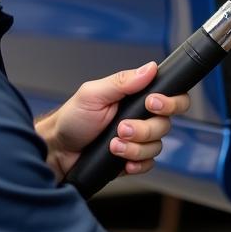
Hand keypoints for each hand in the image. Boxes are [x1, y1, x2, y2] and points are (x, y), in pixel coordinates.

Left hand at [37, 62, 190, 180]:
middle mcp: (141, 118)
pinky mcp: (133, 159)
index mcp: (136, 98)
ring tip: (112, 145)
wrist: (58, 150)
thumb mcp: (93, 94)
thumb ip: (122, 82)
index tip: (151, 104)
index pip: (172, 97)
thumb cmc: (72, 118)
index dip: (170, 102)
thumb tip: (149, 68)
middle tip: (121, 128)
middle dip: (144, 130)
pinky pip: (148, 164)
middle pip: (165, 125)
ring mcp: (138, 140)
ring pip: (157, 146)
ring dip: (134, 148)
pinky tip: (121, 160)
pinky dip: (136, 163)